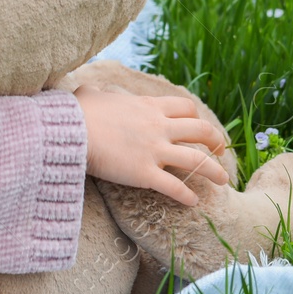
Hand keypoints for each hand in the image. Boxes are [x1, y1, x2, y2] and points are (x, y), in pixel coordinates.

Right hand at [73, 86, 229, 205]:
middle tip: (219, 151)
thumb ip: (97, 93)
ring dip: (214, 171)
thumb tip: (89, 92)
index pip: (185, 108)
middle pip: (201, 130)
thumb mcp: (90, 95)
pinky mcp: (145, 174)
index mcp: (148, 107)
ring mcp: (154, 151)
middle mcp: (158, 127)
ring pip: (197, 160)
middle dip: (215, 141)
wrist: (69, 132)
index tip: (198, 127)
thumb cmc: (76, 113)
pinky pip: (174, 187)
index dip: (196, 117)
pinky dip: (187, 195)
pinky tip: (192, 202)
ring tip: (223, 180)